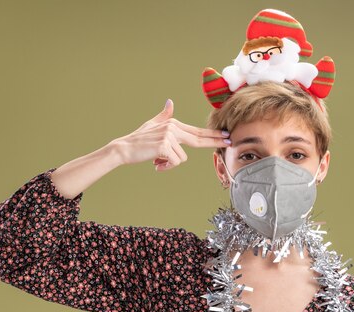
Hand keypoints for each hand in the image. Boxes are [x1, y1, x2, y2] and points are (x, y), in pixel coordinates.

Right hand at [109, 99, 231, 170]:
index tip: (225, 136)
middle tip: (229, 142)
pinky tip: (155, 163)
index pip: (197, 131)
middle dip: (215, 141)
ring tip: (157, 160)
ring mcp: (169, 136)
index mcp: (173, 124)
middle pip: (199, 139)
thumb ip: (164, 115)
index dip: (212, 135)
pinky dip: (165, 166)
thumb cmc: (139, 139)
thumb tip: (170, 101)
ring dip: (170, 163)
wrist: (124, 148)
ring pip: (181, 158)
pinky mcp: (164, 146)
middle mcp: (173, 128)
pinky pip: (174, 162)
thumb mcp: (153, 124)